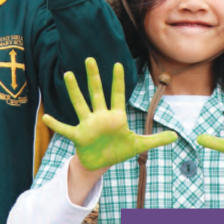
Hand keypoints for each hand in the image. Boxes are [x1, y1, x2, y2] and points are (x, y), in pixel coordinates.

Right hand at [43, 59, 177, 171]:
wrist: (100, 163)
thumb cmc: (118, 151)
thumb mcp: (139, 146)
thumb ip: (156, 140)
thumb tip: (176, 136)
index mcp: (115, 116)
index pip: (117, 95)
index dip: (118, 81)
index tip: (117, 65)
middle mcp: (100, 116)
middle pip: (96, 93)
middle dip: (94, 77)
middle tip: (90, 59)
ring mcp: (88, 125)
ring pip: (80, 104)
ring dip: (74, 91)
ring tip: (68, 74)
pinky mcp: (79, 136)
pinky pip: (66, 129)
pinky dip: (57, 125)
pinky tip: (46, 118)